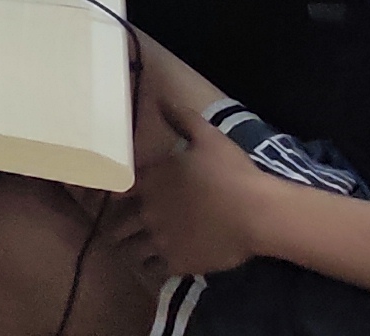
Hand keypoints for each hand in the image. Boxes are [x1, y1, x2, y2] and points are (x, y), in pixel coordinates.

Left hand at [121, 84, 270, 278]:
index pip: (114, 191)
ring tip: (132, 249)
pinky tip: (153, 264)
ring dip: (129, 248)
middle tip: (120, 230)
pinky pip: (150, 269)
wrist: (258, 212)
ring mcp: (160, 239)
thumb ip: (181, 118)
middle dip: (116, 227)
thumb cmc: (233, 173)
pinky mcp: (176, 262)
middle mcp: (148, 211)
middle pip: (116, 224)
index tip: (112, 201)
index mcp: (151, 180)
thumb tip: (162, 98)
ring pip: (128, 249)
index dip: (111, 196)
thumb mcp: (209, 137)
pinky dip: (148, 267)